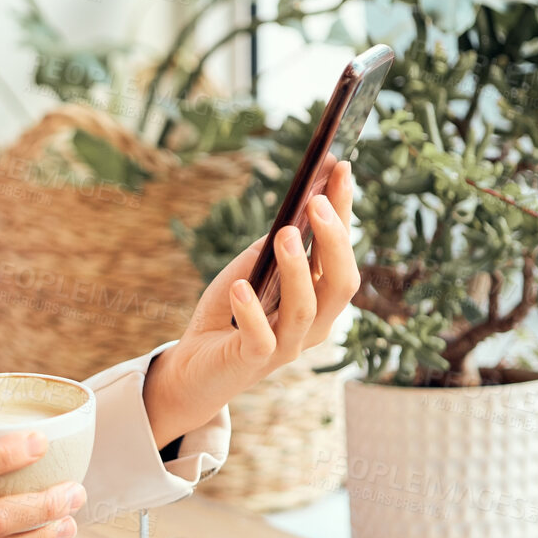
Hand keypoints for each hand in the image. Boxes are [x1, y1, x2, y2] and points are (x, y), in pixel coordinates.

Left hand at [143, 159, 358, 447]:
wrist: (193, 368)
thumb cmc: (227, 314)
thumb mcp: (249, 271)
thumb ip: (270, 250)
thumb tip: (292, 215)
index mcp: (318, 299)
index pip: (341, 253)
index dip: (344, 212)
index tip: (340, 169)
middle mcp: (312, 325)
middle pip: (341, 284)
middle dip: (333, 241)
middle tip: (317, 201)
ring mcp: (285, 346)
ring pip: (306, 309)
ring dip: (297, 269)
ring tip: (285, 234)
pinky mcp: (252, 361)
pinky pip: (260, 338)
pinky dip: (250, 312)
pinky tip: (239, 288)